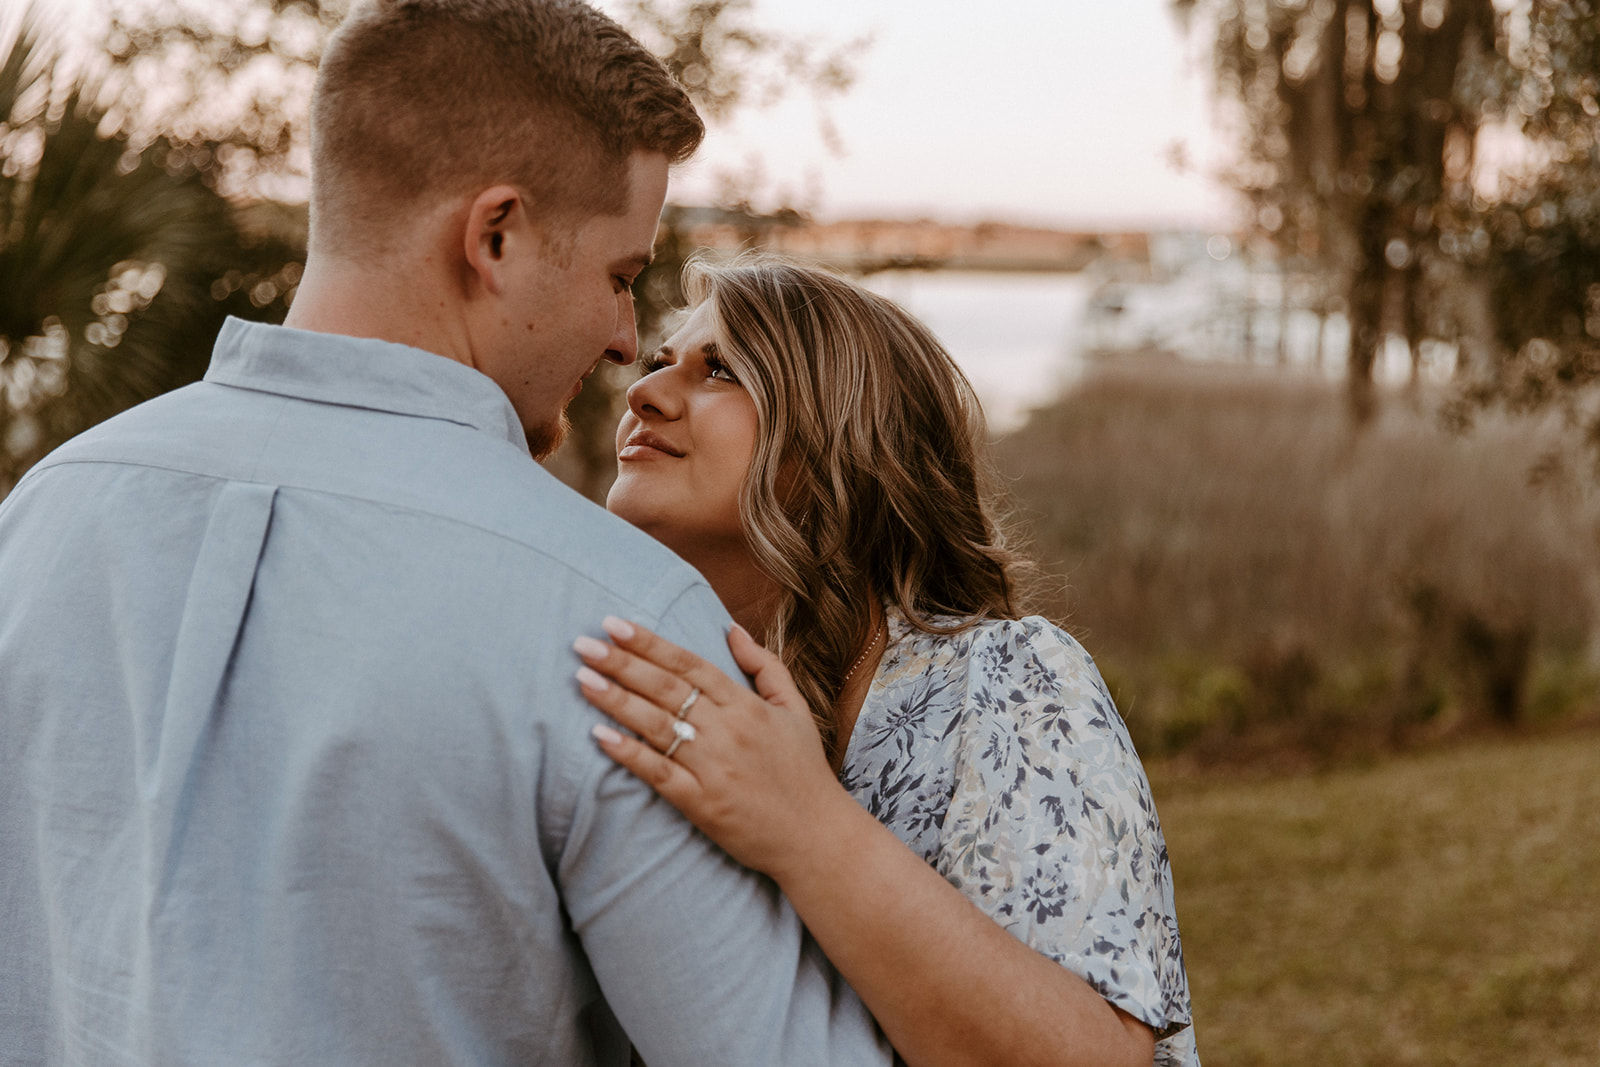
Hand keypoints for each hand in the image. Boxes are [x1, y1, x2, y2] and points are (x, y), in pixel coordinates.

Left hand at [573, 617, 855, 878]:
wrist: (816, 836)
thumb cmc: (804, 771)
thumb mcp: (795, 709)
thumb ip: (765, 666)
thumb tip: (731, 629)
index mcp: (747, 705)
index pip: (689, 664)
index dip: (649, 643)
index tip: (614, 624)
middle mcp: (728, 730)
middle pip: (666, 688)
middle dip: (621, 663)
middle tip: (582, 643)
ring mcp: (713, 767)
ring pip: (657, 725)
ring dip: (616, 700)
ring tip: (581, 679)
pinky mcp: (702, 803)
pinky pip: (658, 773)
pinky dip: (629, 754)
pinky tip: (599, 736)